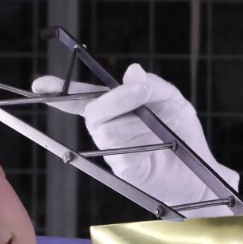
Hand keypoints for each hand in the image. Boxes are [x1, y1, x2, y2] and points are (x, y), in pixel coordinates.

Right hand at [32, 64, 238, 215]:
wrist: (202, 171)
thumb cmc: (184, 137)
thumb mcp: (173, 101)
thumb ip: (153, 85)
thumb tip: (131, 72)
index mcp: (118, 109)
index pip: (84, 99)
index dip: (61, 92)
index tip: (40, 85)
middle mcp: (111, 128)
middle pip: (92, 109)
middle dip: (115, 97)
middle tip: (142, 91)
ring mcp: (113, 150)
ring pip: (103, 127)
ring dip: (128, 113)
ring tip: (154, 113)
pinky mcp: (123, 168)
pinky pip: (115, 149)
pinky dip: (132, 137)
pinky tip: (153, 137)